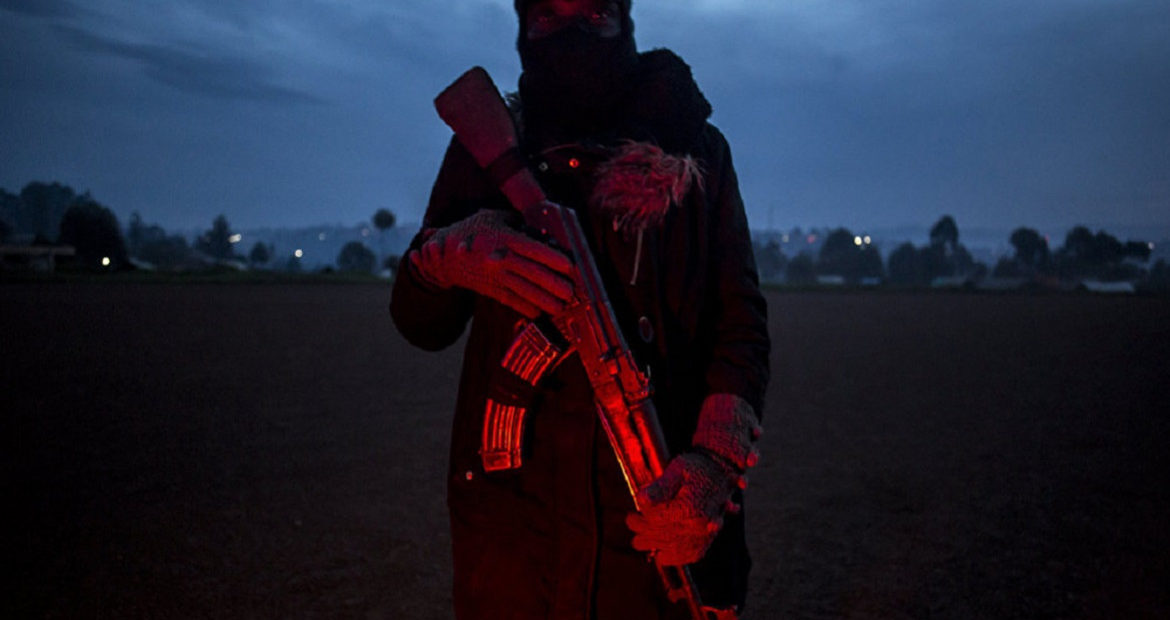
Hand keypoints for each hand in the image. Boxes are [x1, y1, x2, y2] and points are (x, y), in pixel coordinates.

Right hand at [408, 209, 574, 317]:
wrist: (444, 252)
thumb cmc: (474, 230)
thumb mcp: (496, 217)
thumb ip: (520, 222)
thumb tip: (543, 232)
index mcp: (505, 239)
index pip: (534, 250)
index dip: (554, 259)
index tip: (570, 266)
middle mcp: (501, 259)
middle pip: (533, 274)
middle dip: (554, 285)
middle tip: (571, 292)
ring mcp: (495, 277)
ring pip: (523, 291)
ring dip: (543, 301)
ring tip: (560, 307)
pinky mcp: (490, 289)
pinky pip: (510, 301)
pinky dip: (525, 308)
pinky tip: (538, 313)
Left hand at [625, 394, 761, 565]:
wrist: (724, 469)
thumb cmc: (697, 466)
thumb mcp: (677, 469)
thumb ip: (660, 487)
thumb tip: (641, 499)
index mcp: (690, 506)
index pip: (656, 520)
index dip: (639, 519)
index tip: (630, 515)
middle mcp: (699, 523)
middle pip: (663, 535)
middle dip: (643, 532)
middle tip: (631, 525)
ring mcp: (706, 533)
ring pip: (674, 548)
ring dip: (655, 545)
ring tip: (639, 541)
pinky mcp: (709, 538)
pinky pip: (692, 554)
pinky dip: (676, 557)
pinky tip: (662, 555)